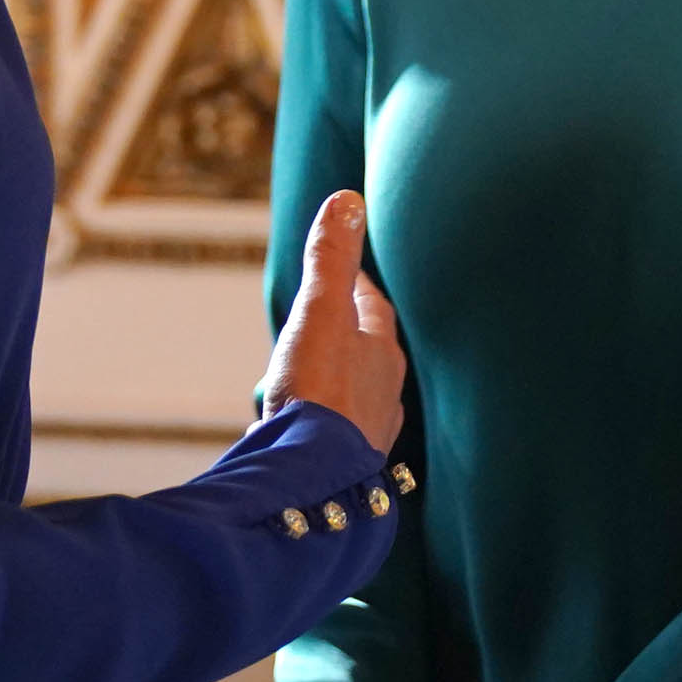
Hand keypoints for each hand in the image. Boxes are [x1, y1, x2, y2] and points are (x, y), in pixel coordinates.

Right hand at [263, 191, 404, 454]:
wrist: (313, 481)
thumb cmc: (319, 392)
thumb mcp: (320, 314)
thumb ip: (331, 260)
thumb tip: (349, 200)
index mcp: (381, 352)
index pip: (374, 307)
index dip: (356, 286)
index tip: (347, 273)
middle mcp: (383, 393)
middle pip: (368, 354)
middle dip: (348, 337)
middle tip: (327, 322)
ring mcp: (366, 433)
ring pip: (354, 397)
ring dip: (335, 384)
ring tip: (311, 378)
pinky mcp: (344, 467)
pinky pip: (333, 437)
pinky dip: (319, 426)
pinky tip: (297, 436)